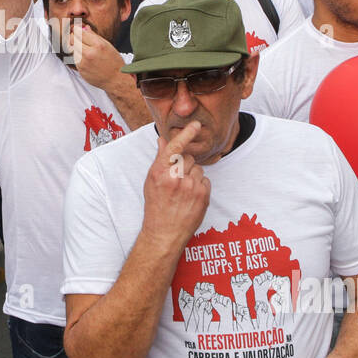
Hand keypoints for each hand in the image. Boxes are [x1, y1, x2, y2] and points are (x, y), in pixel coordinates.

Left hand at [70, 24, 122, 88]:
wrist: (115, 79)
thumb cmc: (114, 61)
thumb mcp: (107, 45)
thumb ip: (94, 36)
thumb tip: (84, 27)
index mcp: (98, 45)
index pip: (79, 33)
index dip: (77, 30)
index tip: (76, 29)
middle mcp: (89, 53)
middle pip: (73, 40)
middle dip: (74, 37)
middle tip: (76, 37)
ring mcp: (84, 63)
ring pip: (72, 50)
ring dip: (76, 47)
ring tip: (84, 49)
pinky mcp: (81, 70)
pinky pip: (75, 59)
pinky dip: (78, 57)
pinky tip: (86, 58)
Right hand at [141, 121, 210, 254]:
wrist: (164, 233)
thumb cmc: (156, 206)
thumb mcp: (152, 181)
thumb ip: (160, 158)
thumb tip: (163, 139)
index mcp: (159, 172)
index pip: (175, 147)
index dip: (187, 134)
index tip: (196, 124)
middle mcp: (175, 178)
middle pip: (188, 158)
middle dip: (184, 165)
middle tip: (176, 181)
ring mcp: (190, 187)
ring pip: (198, 169)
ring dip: (192, 176)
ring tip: (183, 191)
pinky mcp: (203, 195)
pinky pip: (205, 180)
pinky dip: (200, 186)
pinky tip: (190, 197)